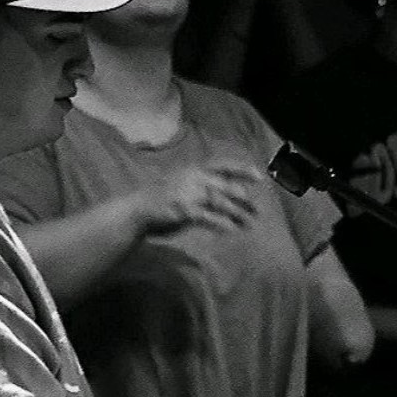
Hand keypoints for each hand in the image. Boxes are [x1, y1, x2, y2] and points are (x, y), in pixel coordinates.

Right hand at [138, 157, 262, 236]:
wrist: (137, 211)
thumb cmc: (158, 199)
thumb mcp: (180, 184)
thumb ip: (199, 185)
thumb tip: (221, 192)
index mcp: (193, 169)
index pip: (222, 165)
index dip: (242, 170)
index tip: (259, 176)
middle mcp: (193, 178)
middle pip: (225, 186)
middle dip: (243, 199)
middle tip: (257, 210)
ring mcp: (189, 194)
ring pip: (220, 202)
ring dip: (236, 213)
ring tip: (248, 223)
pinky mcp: (185, 211)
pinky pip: (209, 217)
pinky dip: (221, 223)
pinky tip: (231, 230)